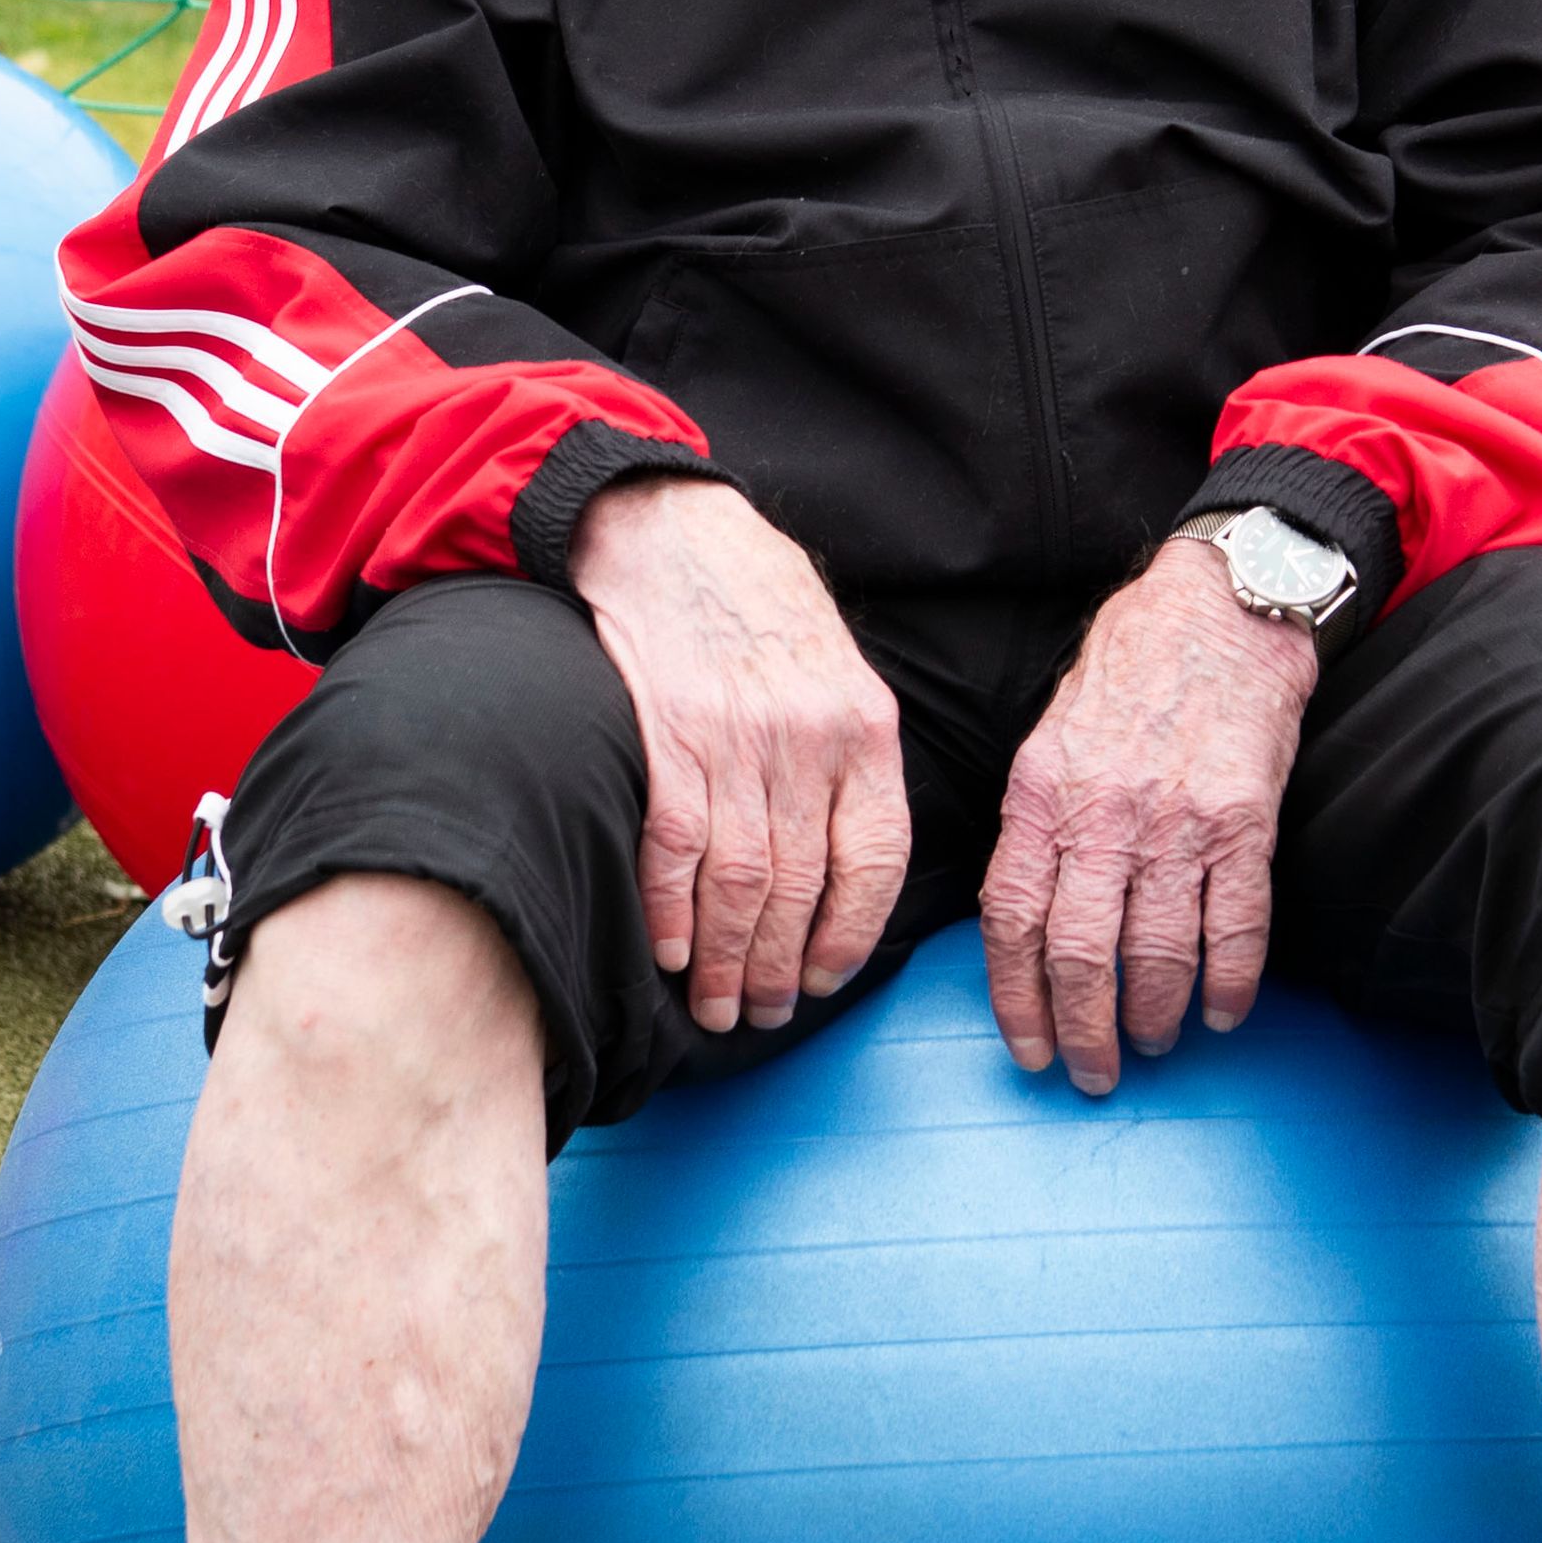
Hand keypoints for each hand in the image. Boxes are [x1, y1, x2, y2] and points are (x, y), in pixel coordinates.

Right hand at [567, 474, 911, 1033]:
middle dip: (781, 969)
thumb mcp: (835, 667)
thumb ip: (848, 756)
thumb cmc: (757, 603)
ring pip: (740, 884)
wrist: (673, 530)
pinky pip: (675, 848)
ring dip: (727, 961)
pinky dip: (671, 911)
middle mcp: (807, 741)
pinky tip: (671, 951)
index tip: (826, 977)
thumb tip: (844, 862)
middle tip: (764, 1012)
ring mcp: (735, 741)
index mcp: (863, 727)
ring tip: (716, 1006)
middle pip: (802, 888)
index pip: (874, 860)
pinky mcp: (667, 737)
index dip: (850, 934)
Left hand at [981, 533, 1317, 1099]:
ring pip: (1157, 953)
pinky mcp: (1246, 822)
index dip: (1017, 999)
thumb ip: (1035, 824)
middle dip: (1084, 1031)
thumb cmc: (1129, 674)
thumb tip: (1022, 916)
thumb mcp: (1049, 737)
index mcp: (1041, 795)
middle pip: (1080, 954)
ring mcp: (1178, 822)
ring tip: (1151, 1043)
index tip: (1029, 1049)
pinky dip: (1229, 985)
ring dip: (1152, 1017)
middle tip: (1093, 1074)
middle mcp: (1104, 814)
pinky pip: (1236, 928)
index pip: (1012, 920)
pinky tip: (1222, 1013)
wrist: (1218, 610)